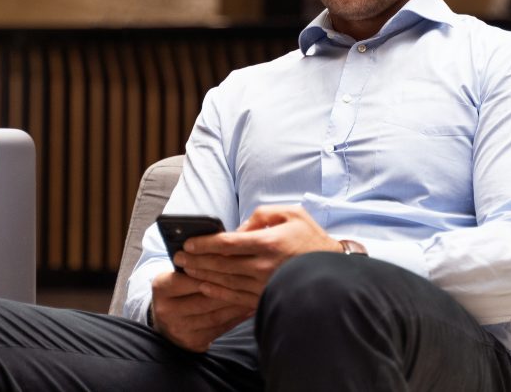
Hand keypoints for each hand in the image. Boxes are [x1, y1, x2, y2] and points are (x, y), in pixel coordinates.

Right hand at [150, 270, 254, 351]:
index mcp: (161, 287)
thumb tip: (228, 250)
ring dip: (237, 305)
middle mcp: (166, 310)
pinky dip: (236, 318)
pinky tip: (248, 308)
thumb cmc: (180, 288)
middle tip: (251, 280)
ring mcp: (178, 329)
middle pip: (204, 299)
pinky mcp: (192, 342)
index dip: (212, 273)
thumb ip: (197, 263)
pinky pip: (219, 329)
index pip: (189, 279)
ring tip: (254, 294)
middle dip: (229, 290)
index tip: (235, 265)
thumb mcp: (179, 273)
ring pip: (214, 316)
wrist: (167, 319)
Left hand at [175, 205, 341, 309]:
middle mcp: (263, 266)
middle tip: (178, 257)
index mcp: (268, 242)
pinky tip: (205, 286)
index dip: (204, 243)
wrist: (333, 271)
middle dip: (196, 260)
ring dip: (202, 275)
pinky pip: (235, 297)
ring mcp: (263, 285)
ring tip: (185, 270)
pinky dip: (217, 292)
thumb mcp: (291, 213)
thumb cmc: (310, 238)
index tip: (188, 243)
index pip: (227, 243)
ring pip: (224, 281)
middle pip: (220, 264)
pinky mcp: (265, 298)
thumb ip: (261, 215)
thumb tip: (239, 227)